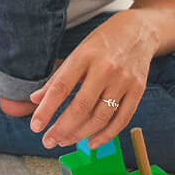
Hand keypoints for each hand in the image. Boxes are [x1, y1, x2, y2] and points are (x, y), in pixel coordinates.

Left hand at [28, 11, 154, 148]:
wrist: (139, 31)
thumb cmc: (102, 43)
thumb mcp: (77, 53)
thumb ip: (57, 78)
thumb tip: (36, 99)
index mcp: (84, 56)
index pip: (61, 87)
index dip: (47, 110)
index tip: (36, 126)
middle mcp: (105, 69)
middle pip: (81, 106)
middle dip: (62, 128)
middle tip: (48, 141)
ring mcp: (124, 80)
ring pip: (101, 117)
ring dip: (81, 134)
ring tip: (65, 140)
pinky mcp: (138, 90)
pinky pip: (121, 119)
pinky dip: (106, 135)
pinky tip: (92, 143)